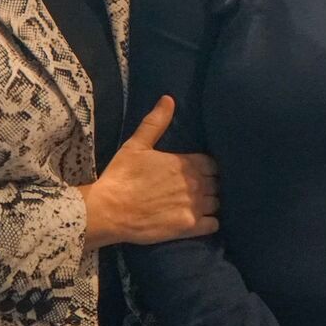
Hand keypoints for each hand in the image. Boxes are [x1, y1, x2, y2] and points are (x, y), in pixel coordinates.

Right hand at [80, 96, 219, 250]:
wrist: (108, 210)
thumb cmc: (121, 176)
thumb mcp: (136, 145)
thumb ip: (156, 122)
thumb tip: (168, 99)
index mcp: (187, 163)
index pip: (213, 164)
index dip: (207, 168)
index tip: (199, 172)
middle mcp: (196, 183)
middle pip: (217, 183)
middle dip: (210, 185)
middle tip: (197, 190)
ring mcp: (195, 206)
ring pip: (217, 203)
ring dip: (210, 204)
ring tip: (198, 205)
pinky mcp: (190, 227)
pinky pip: (214, 224)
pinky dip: (210, 223)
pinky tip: (200, 222)